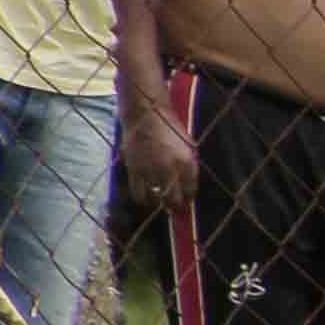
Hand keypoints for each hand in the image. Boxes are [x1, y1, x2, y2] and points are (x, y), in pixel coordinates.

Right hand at [120, 87, 192, 210]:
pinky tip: (146, 196)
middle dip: (175, 208)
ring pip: (154, 200)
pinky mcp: (133, 169)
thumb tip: (187, 188)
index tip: (186, 202)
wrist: (146, 115)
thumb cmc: (170, 129)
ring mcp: (150, 170)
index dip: (188, 200)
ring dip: (158, 204)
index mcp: (187, 162)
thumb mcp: (188, 147)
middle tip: (174, 209)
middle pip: (173, 200)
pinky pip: (138, 193)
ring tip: (159, 202)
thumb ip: (188, 167)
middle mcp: (169, 169)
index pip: (190, 191)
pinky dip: (143, 198)